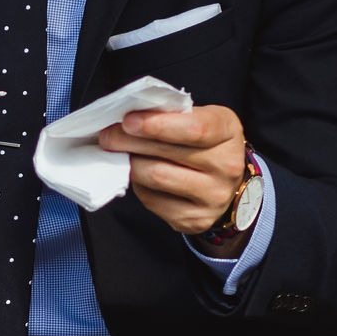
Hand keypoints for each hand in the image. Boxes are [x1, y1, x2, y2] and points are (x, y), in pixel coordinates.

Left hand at [97, 100, 246, 236]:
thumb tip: (126, 120)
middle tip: (108, 136)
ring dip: (130, 163)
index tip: (128, 121)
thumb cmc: (204, 143)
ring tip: (120, 154)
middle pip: (167, 153)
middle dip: (129, 142)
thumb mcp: (198, 118)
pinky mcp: (196, 219)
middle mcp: (227, 166)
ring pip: (156, 177)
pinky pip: (153, 200)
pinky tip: (138, 174)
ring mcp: (214, 196)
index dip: (156, 125)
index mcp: (228, 132)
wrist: (225, 183)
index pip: (194, 128)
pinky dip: (138, 185)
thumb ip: (170, 116)